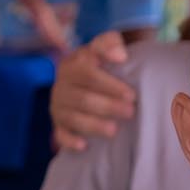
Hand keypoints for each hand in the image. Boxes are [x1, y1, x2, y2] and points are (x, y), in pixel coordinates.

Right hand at [48, 32, 135, 150]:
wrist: (89, 80)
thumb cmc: (102, 65)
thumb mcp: (105, 47)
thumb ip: (110, 43)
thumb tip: (120, 55)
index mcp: (71, 65)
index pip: (87, 73)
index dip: (109, 85)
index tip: (131, 95)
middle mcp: (61, 86)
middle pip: (82, 99)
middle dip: (107, 106)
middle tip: (130, 112)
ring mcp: (58, 107)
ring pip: (73, 118)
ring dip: (94, 125)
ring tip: (114, 130)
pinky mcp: (58, 125)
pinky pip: (60, 134)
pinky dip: (70, 141)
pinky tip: (84, 146)